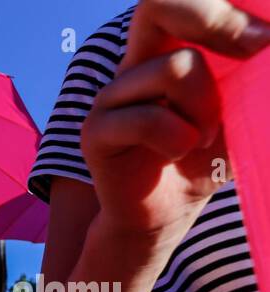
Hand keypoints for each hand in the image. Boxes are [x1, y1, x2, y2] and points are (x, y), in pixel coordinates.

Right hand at [83, 0, 269, 241]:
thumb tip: (269, 45)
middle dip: (213, 19)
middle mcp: (138, 61)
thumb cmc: (208, 156)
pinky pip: (148, 118)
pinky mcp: (96, 130)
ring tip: (205, 134)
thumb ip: (254, 73)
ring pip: (173, 66)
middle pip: (157, 2)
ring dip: (206, 105)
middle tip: (254, 48)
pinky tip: (180, 151)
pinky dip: (177, 138)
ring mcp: (113, 94)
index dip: (224, 5)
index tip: (263, 38)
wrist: (169, 213)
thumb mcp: (244, 107)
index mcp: (172, 45)